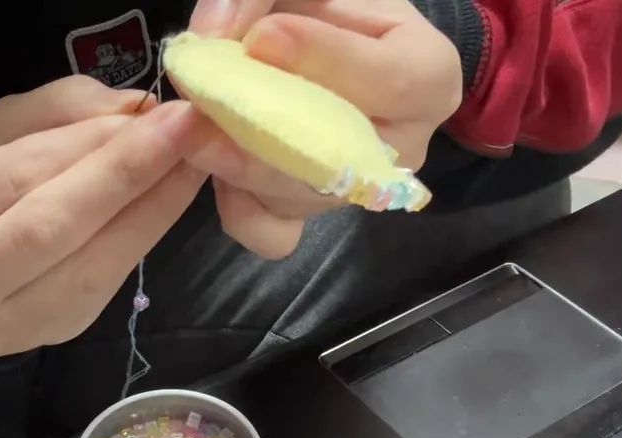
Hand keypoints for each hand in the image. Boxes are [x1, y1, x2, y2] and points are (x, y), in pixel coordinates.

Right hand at [0, 76, 208, 356]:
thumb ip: (50, 114)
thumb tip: (132, 109)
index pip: (12, 178)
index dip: (87, 145)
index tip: (153, 109)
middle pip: (49, 228)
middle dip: (126, 174)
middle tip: (186, 131)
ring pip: (86, 268)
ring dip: (149, 210)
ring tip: (191, 162)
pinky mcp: (46, 339)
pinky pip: (103, 287)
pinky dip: (142, 238)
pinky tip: (169, 199)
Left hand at [186, 0, 462, 257]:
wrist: (337, 52)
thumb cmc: (336, 14)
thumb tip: (214, 32)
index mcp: (428, 77)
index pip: (386, 80)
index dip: (322, 61)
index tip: (263, 38)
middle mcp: (402, 149)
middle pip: (337, 156)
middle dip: (262, 131)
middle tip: (204, 104)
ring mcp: (354, 192)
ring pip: (295, 196)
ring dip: (236, 167)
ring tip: (192, 129)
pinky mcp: (307, 216)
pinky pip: (270, 231)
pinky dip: (236, 205)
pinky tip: (214, 168)